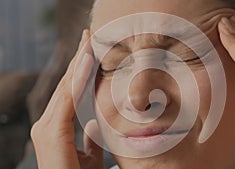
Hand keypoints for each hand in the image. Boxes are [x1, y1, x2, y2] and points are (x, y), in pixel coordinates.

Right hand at [31, 30, 103, 168]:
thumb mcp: (90, 155)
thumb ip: (90, 139)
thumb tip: (93, 124)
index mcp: (56, 124)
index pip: (71, 90)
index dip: (81, 68)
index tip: (92, 49)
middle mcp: (48, 122)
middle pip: (67, 84)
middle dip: (79, 58)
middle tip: (90, 35)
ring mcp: (47, 126)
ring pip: (67, 87)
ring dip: (79, 63)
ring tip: (90, 41)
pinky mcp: (51, 132)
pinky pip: (68, 99)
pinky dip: (78, 79)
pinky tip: (88, 62)